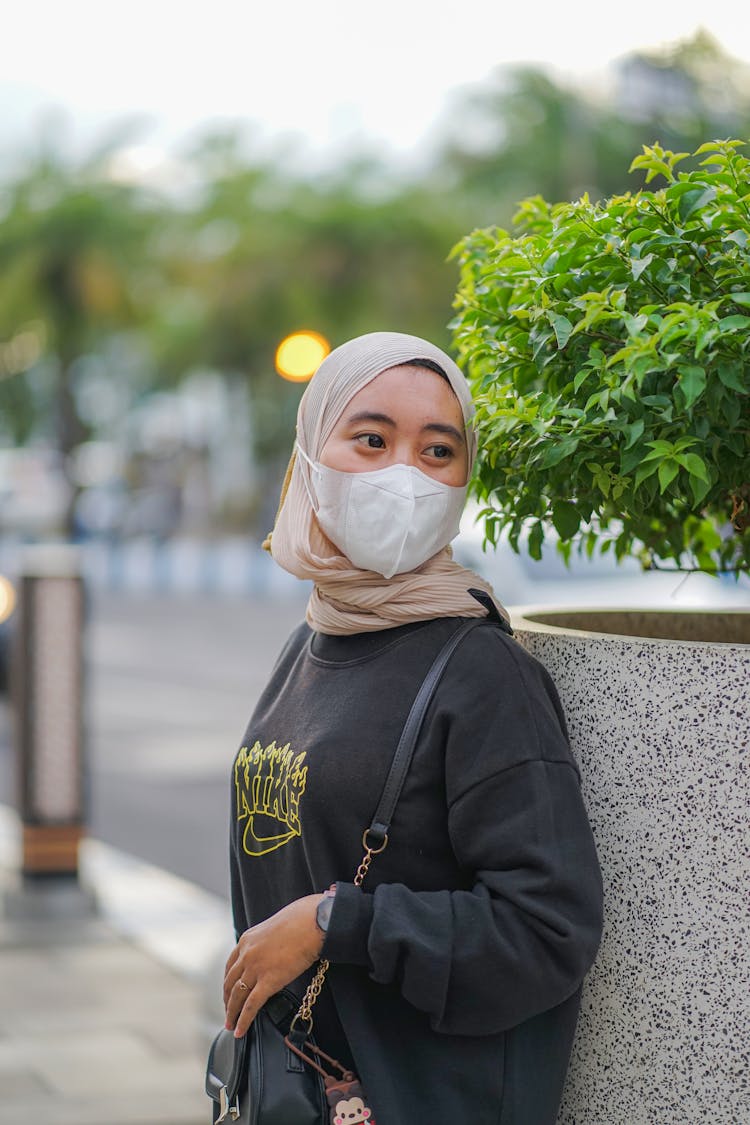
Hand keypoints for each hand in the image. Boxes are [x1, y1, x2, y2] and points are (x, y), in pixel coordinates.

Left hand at [223, 894, 324, 1037]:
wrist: (313, 922)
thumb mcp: (275, 928)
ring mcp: (256, 968)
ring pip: (237, 996)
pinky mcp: (268, 981)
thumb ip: (267, 942)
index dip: (227, 983)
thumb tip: (274, 949)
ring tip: (231, 1026)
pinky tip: (240, 1031)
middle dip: (227, 1001)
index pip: (230, 966)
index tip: (228, 993)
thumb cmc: (301, 921)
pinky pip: (251, 1006)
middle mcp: (246, 954)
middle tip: (227, 1014)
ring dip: (232, 1013)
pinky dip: (243, 1020)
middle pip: (230, 983)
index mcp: (247, 940)